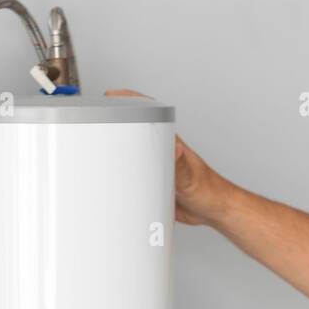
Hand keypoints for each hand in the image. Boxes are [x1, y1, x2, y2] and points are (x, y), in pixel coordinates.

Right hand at [104, 88, 229, 226]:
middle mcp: (163, 151)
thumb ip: (180, 165)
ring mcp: (158, 166)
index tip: (110, 96)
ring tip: (97, 147)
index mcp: (170, 143)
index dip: (129, 102)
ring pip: (134, 152)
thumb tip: (174, 148)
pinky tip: (115, 178)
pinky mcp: (156, 183)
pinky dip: (123, 173)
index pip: (149, 113)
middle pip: (135, 130)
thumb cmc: (208, 190)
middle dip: (115, 124)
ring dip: (117, 150)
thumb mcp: (190, 179)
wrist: (213, 211)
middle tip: (94, 122)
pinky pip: (136, 173)